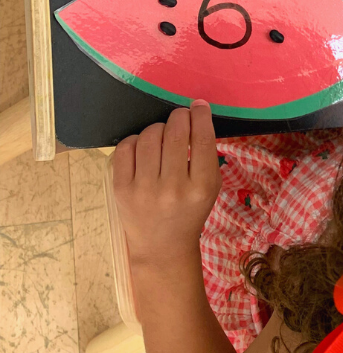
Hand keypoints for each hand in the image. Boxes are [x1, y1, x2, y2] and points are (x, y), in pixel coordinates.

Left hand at [113, 101, 221, 267]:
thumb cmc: (190, 212)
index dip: (200, 116)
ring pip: (149, 136)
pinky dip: (135, 140)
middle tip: (180, 116)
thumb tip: (196, 116)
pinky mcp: (122, 189)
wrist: (162, 246)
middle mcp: (173, 188)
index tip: (198, 106)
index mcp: (201, 187)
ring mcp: (144, 189)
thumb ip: (206, 156)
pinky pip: (125, 148)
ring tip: (162, 134)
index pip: (202, 139)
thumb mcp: (210, 188)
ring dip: (158, 128)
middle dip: (179, 117)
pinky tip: (142, 146)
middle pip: (175, 133)